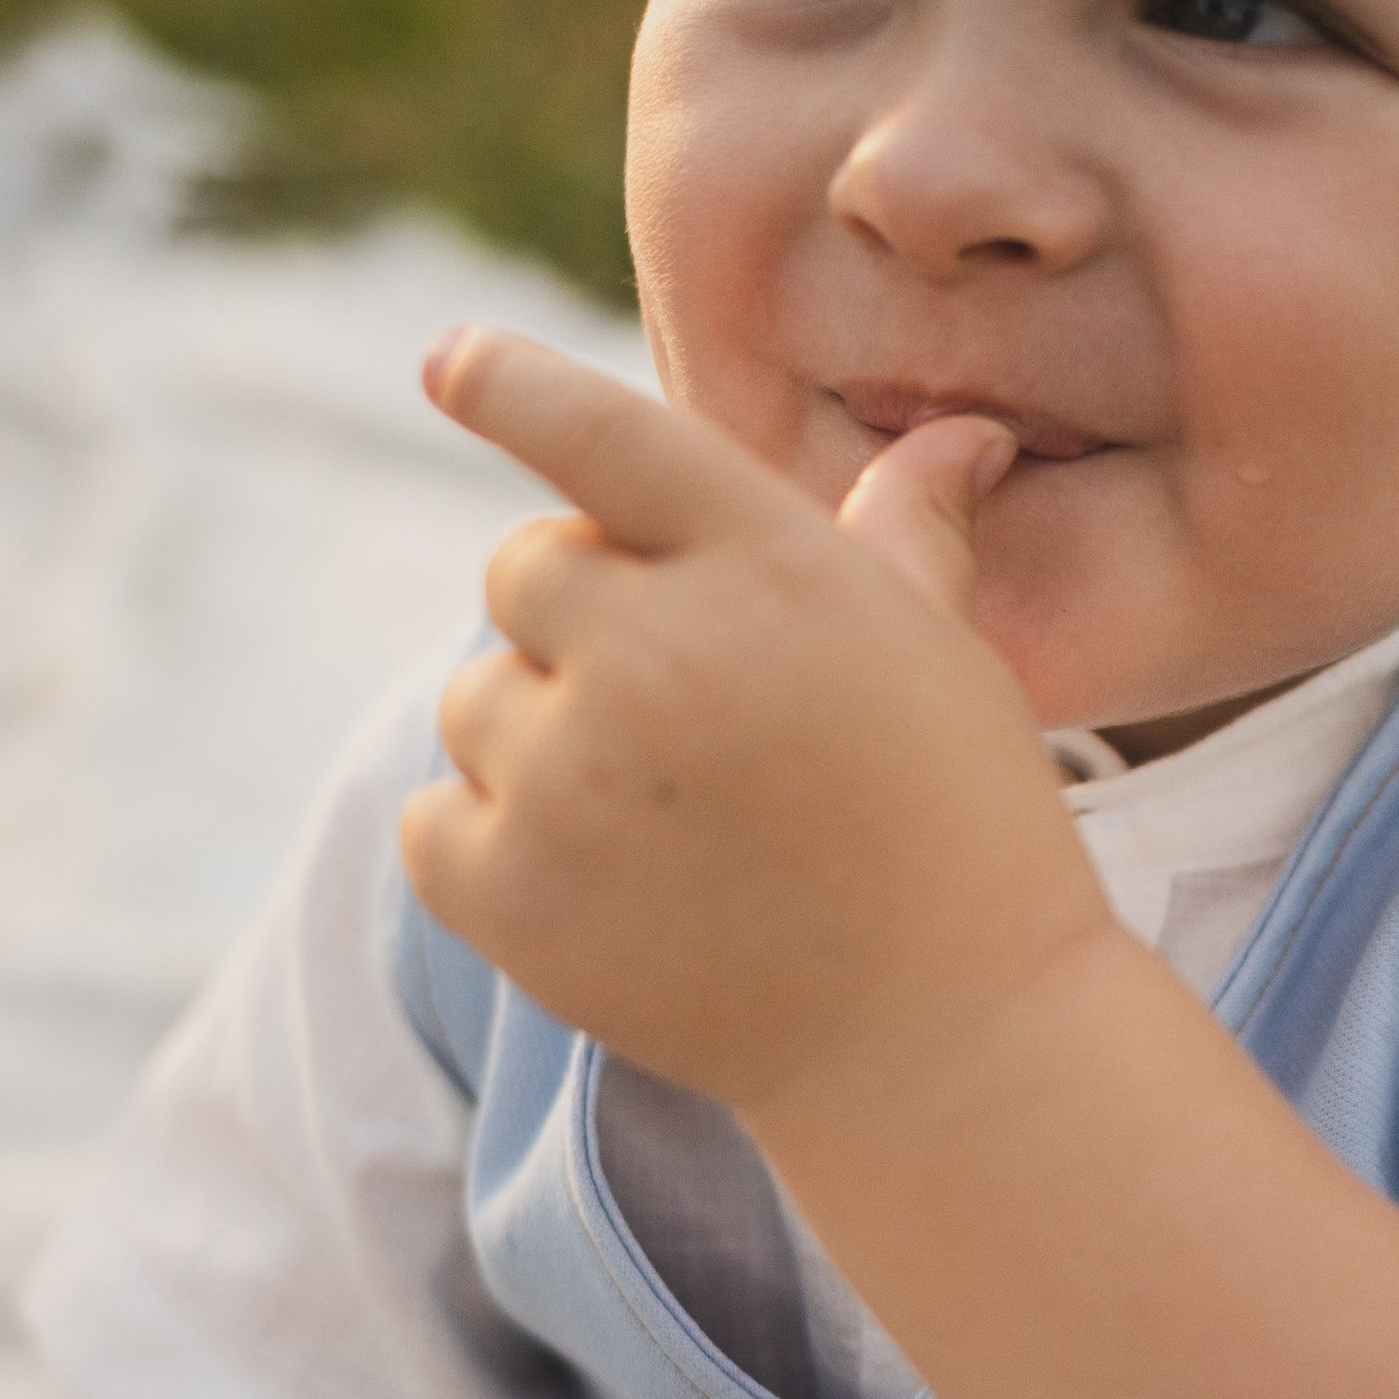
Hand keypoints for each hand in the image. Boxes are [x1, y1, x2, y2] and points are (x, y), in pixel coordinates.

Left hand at [402, 328, 1112, 1132]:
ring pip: (476, 698)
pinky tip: (599, 881)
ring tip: (664, 819)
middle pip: (522, 568)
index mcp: (768, 565)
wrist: (944, 1040)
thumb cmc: (958, 826)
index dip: (511, 385)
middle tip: (680, 710)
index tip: (447, 358)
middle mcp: (660, 650)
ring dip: (539, 739)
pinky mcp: (508, 893)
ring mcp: (573, 776)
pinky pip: (432, 814)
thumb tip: (966, 434)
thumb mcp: (940, 650)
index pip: (605, 434)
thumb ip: (909, 524)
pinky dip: (486, 840)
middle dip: (580, 618)